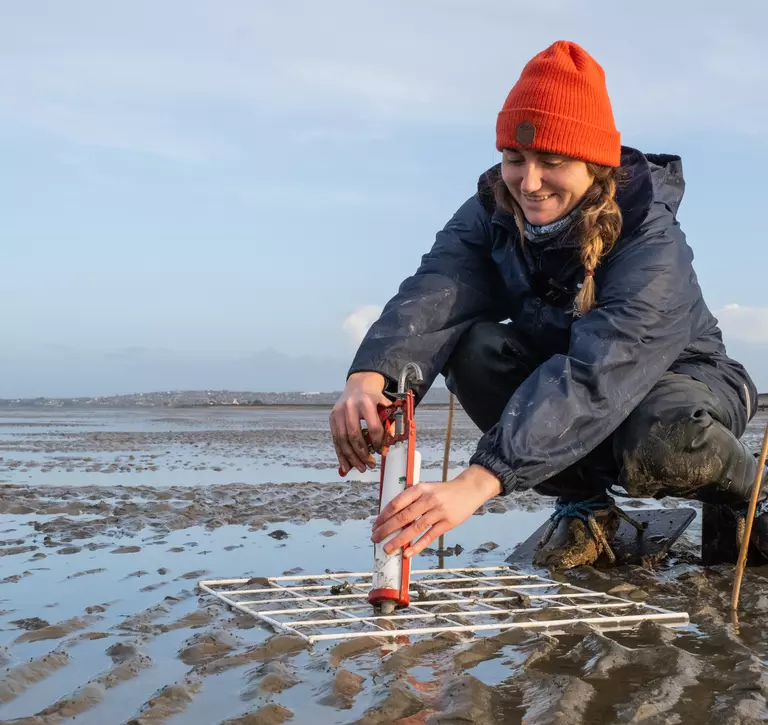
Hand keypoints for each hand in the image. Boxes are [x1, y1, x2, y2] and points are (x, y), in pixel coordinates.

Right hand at [330, 372, 390, 474]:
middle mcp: (349, 407)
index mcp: (366, 402)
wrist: (357, 386)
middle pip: (354, 435)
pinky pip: (335, 440)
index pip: (372, 427)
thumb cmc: (373, 399)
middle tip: (371, 464)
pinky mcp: (332, 418)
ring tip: (361, 468)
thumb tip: (390, 442)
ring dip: (352, 458)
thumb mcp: (384, 404)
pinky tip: (346, 466)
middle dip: (362, 453)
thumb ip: (389, 421)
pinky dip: (341, 455)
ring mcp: (338, 413)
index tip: (380, 450)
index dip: (378, 441)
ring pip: (343, 440)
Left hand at [371, 465, 502, 557]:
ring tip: (386, 549)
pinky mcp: (447, 523)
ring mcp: (438, 512)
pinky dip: (417, 546)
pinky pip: (429, 536)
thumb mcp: (426, 488)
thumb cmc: (442, 491)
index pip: (397, 503)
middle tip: (375, 538)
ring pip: (414, 528)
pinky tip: (407, 554)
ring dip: (398, 540)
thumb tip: (390, 517)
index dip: (384, 515)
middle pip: (403, 517)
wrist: (468, 490)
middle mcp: (427, 499)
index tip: (375, 525)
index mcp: (419, 489)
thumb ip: (411, 499)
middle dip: (386, 529)